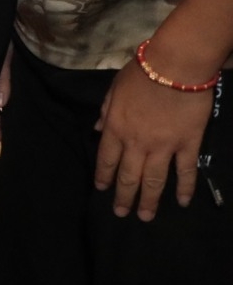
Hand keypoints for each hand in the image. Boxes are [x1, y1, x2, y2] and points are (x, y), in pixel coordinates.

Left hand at [95, 60, 213, 219]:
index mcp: (116, 128)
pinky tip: (182, 202)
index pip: (106, 159)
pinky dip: (184, 188)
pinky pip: (185, 171)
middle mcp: (136, 143)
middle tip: (121, 213)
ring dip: (149, 201)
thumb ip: (105, 111)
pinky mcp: (188, 144)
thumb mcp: (114, 89)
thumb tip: (97, 129)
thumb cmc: (142, 73)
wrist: (175, 66)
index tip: (102, 190)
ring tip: (145, 217)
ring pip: (154, 180)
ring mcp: (163, 146)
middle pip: (128, 176)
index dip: (103, 177)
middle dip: (123, 197)